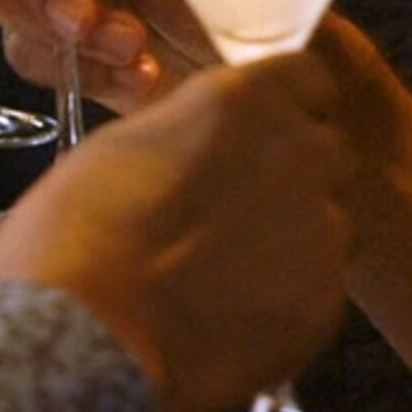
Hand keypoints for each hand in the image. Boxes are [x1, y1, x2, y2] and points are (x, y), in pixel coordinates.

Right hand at [0, 49, 353, 411]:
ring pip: (331, 220)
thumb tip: (210, 143)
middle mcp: (302, 153)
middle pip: (328, 150)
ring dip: (296, 236)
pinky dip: (291, 296)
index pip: (309, 80)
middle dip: (296, 173)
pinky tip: (235, 311)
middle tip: (238, 211)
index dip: (286, 109)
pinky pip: (323, 285)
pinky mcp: (327, 300)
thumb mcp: (127, 141)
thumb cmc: (80, 233)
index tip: (260, 137)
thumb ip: (193, 128)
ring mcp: (323, 229)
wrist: (86, 331)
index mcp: (249, 99)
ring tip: (230, 270)